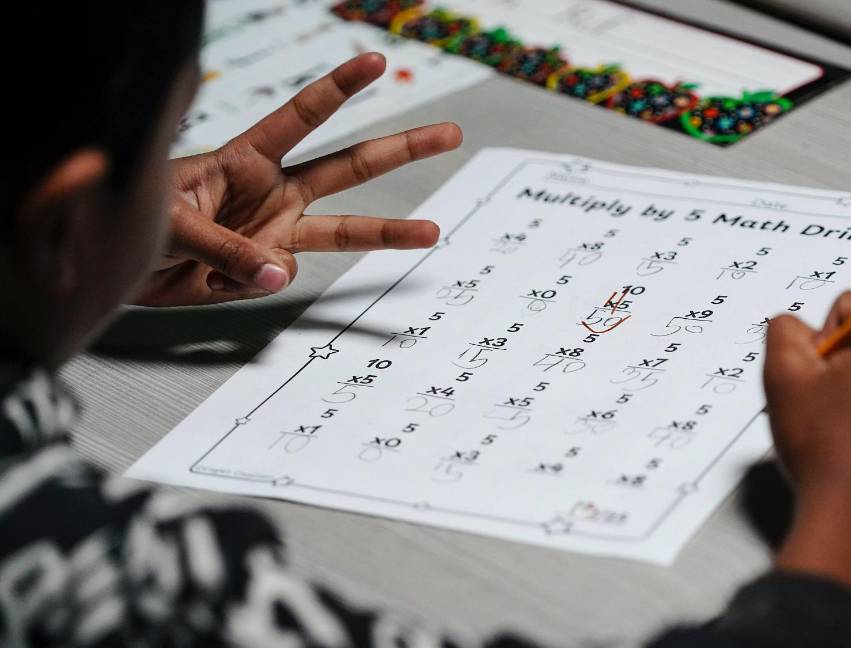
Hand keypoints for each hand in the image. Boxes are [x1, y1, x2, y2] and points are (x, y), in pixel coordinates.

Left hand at [134, 53, 462, 305]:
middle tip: (448, 134)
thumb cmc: (137, 220)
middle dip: (401, 149)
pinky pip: (273, 281)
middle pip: (350, 167)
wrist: (118, 265)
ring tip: (431, 232)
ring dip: (390, 232)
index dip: (339, 88)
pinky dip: (242, 285)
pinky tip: (207, 280)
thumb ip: (226, 248)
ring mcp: (276, 233)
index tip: (375, 62)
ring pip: (344, 230)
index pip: (301, 118)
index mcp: (247, 160)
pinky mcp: (267, 270)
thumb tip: (280, 274)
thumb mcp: (171, 223)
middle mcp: (274, 193)